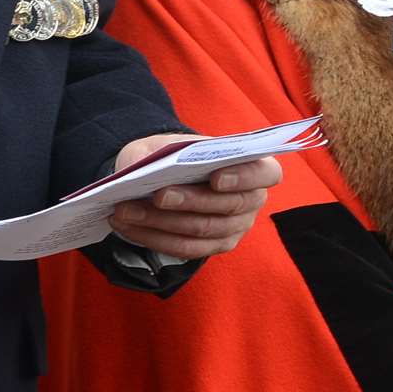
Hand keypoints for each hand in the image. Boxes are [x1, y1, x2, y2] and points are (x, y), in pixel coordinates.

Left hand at [108, 133, 282, 259]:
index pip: (266, 174)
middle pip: (227, 207)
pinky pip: (185, 248)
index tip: (215, 177)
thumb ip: (162, 151)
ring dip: (161, 222)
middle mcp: (252, 201)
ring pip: (201, 230)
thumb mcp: (168, 142)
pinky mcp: (213, 247)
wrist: (167, 174)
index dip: (244, 177)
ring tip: (126, 211)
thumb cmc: (175, 154)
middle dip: (189, 201)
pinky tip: (127, 226)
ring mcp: (235, 228)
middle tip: (157, 195)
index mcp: (255, 166)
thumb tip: (144, 168)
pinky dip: (153, 237)